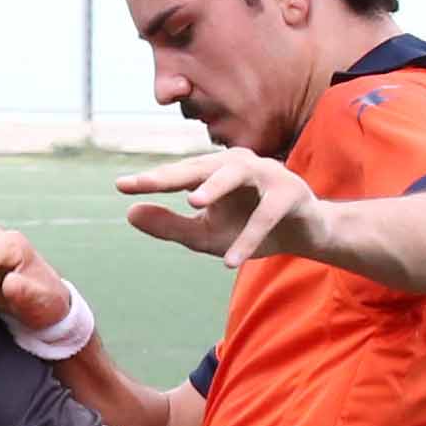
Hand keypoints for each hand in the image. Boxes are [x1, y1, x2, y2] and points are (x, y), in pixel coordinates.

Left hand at [116, 147, 323, 267]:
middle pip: (201, 167)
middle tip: (145, 184)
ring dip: (216, 186)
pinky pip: (267, 215)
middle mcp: (238, 164)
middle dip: (173, 174)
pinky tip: (231, 261)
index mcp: (214, 171)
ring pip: (237, 174)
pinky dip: (249, 237)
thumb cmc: (249, 230)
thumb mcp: (205, 235)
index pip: (178, 174)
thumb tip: (130, 213)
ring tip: (193, 203)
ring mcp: (266, 173)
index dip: (152, 179)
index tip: (121, 185)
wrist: (304, 235)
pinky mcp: (290, 192)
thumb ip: (170, 225)